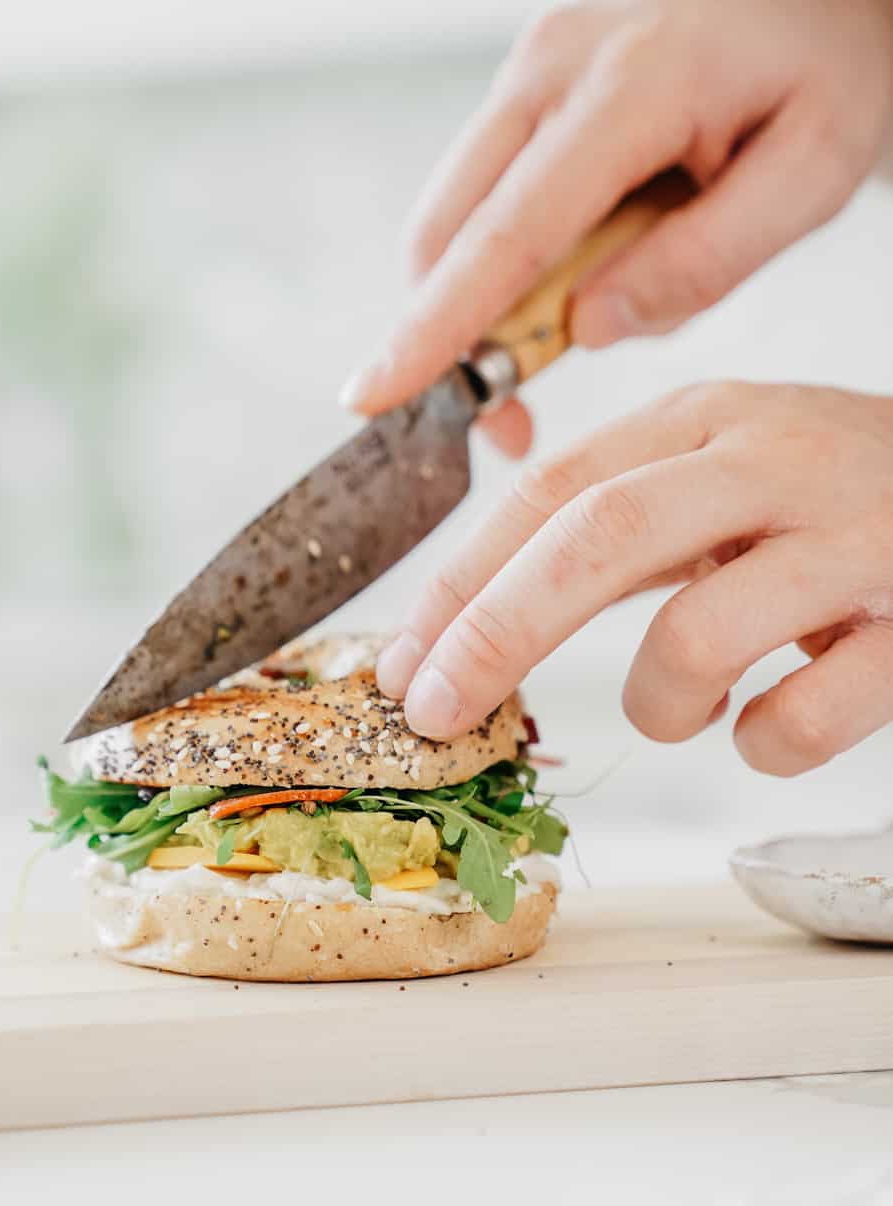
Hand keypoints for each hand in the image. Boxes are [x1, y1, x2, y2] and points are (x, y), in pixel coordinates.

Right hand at [340, 0, 892, 456]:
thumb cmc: (832, 60)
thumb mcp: (815, 170)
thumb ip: (705, 260)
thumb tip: (591, 326)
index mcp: (630, 88)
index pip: (505, 238)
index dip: (436, 330)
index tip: (379, 397)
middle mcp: (555, 64)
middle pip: (447, 234)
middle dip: (450, 341)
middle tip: (513, 420)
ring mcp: (534, 64)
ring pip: (454, 218)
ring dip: (477, 304)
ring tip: (559, 345)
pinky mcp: (533, 79)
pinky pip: (485, 193)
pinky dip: (500, 261)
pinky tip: (570, 277)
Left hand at [376, 382, 892, 776]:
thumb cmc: (836, 505)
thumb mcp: (723, 479)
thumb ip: (615, 531)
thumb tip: (467, 622)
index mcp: (706, 421)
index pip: (550, 491)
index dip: (459, 581)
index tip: (396, 662)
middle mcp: (772, 462)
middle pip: (598, 535)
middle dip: (495, 630)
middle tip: (431, 711)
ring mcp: (850, 541)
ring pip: (700, 630)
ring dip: (656, 703)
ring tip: (683, 711)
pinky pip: (805, 714)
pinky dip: (762, 745)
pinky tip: (769, 727)